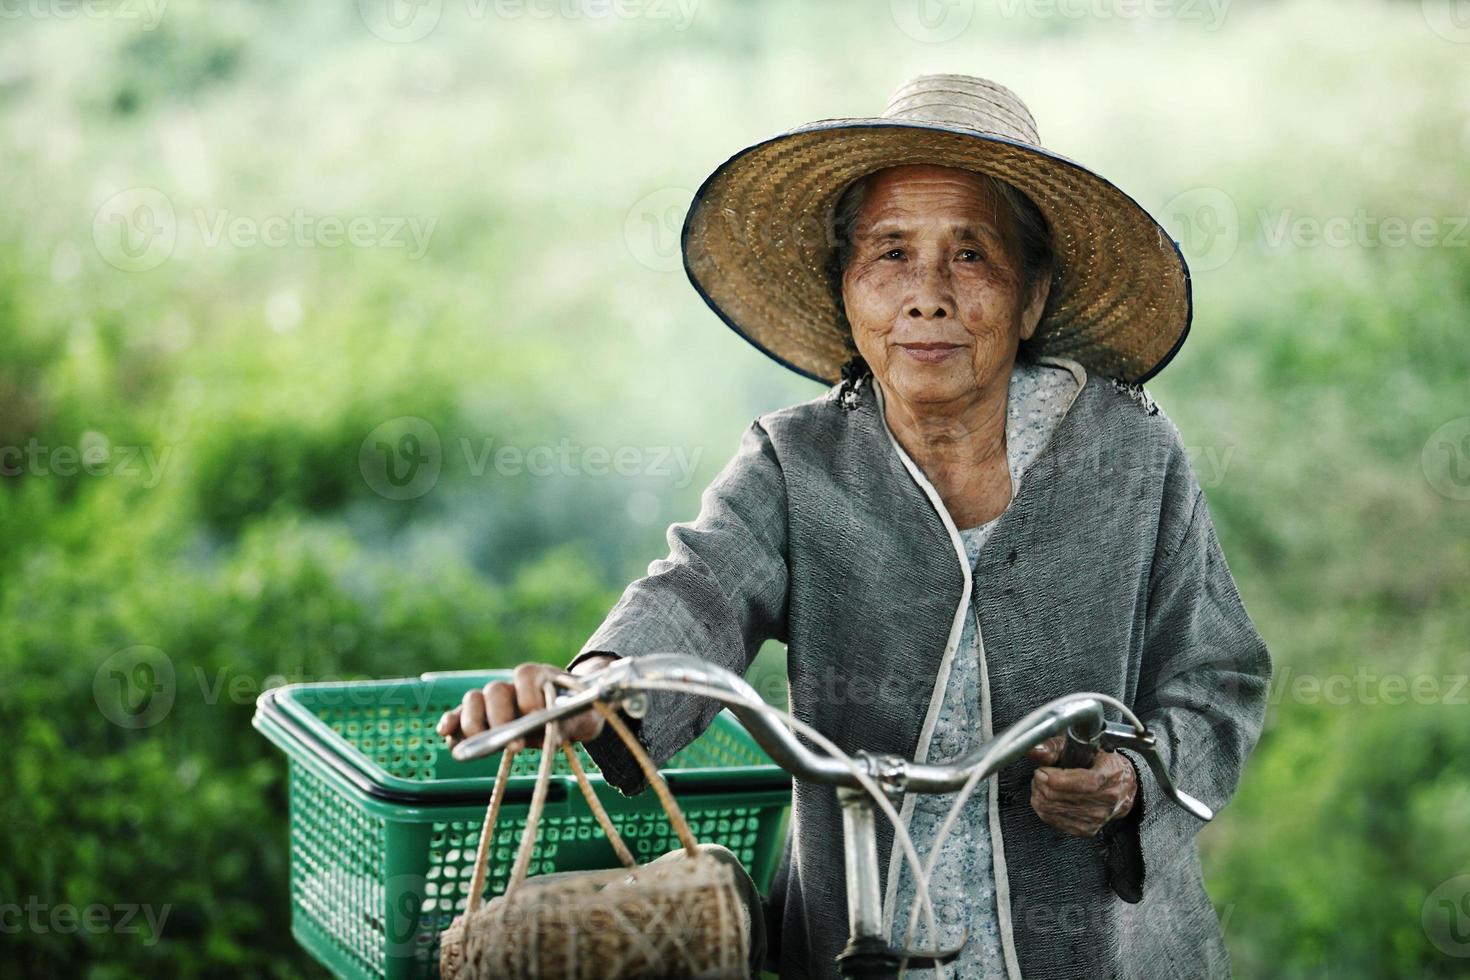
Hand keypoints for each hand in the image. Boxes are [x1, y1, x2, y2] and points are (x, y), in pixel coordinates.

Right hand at [435, 655, 619, 751]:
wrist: (572, 715)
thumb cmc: (578, 713)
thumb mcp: (586, 717)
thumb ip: (573, 723)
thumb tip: (553, 735)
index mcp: (540, 676)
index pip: (525, 674)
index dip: (528, 695)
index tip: (536, 716)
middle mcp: (513, 685)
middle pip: (495, 690)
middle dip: (500, 717)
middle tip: (514, 744)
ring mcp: (494, 700)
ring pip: (473, 700)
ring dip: (473, 722)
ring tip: (479, 744)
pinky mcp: (481, 718)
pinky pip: (459, 716)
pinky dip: (451, 723)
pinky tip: (446, 734)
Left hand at [1026, 735, 1136, 837]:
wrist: (1121, 786)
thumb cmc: (1101, 763)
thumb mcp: (1082, 747)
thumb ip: (1055, 747)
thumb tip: (1036, 751)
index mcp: (1111, 774)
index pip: (1085, 783)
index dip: (1058, 780)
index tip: (1043, 771)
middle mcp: (1108, 799)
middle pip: (1065, 798)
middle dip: (1042, 784)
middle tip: (1039, 773)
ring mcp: (1098, 817)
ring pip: (1055, 811)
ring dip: (1040, 795)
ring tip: (1041, 784)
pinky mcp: (1087, 829)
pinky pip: (1054, 821)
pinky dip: (1043, 808)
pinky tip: (1045, 797)